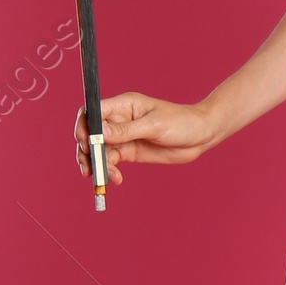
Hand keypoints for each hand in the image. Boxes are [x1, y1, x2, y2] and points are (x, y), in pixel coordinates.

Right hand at [73, 93, 214, 184]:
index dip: (84, 127)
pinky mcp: (130, 151)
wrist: (201, 135)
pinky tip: (116, 179)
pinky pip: (111, 161)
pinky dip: (109, 171)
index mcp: (124, 105)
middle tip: (89, 169)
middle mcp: (119, 120)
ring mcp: (124, 136)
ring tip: (104, 179)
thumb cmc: (181, 122)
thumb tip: (100, 133)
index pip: (93, 112)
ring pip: (99, 150)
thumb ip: (126, 130)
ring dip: (97, 165)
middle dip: (86, 151)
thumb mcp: (154, 125)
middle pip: (91, 133)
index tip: (85, 144)